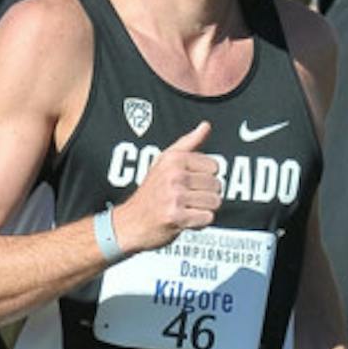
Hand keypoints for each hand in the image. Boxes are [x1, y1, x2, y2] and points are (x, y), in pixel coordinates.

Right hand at [112, 122, 221, 252]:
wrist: (130, 222)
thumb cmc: (151, 192)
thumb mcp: (165, 161)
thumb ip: (189, 143)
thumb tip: (206, 125)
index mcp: (174, 158)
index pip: (214, 166)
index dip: (206, 177)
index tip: (190, 183)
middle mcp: (174, 175)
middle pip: (216, 185)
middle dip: (206, 195)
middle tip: (187, 198)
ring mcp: (175, 196)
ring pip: (214, 202)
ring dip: (204, 209)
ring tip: (186, 208)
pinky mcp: (176, 217)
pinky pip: (207, 218)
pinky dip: (199, 223)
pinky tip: (184, 219)